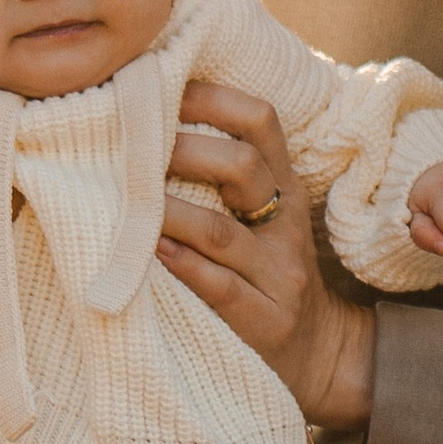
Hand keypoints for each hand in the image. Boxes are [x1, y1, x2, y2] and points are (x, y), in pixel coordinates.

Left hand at [156, 79, 375, 431]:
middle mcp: (285, 225)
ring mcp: (278, 276)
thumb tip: (150, 121)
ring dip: (165, 212)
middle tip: (131, 146)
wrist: (320, 356)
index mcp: (283, 189)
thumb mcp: (263, 220)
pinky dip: (179, 267)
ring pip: (220, 232)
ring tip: (122, 200)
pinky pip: (219, 288)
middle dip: (182, 150)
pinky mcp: (266, 322)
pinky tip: (148, 255)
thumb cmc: (267, 275)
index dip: (213, 98)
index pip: (261, 122)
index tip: (161, 87)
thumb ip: (226, 178)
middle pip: (242, 166)